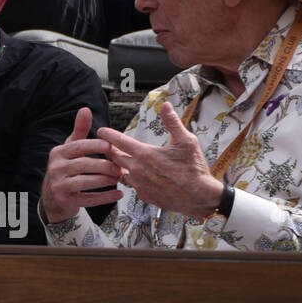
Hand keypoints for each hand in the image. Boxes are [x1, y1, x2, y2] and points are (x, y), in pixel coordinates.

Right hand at [39, 107, 123, 223]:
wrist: (52, 197)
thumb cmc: (66, 169)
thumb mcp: (69, 148)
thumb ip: (79, 130)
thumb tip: (85, 109)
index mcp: (58, 152)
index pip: (79, 146)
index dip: (97, 146)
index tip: (111, 147)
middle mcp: (56, 167)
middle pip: (85, 164)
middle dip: (106, 166)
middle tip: (120, 168)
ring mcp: (59, 184)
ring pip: (87, 182)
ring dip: (106, 181)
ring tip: (118, 179)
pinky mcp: (65, 200)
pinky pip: (88, 199)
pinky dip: (106, 197)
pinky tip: (117, 193)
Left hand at [101, 101, 224, 217]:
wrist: (201, 197)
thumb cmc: (194, 169)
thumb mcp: (186, 141)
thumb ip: (173, 122)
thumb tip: (165, 105)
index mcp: (145, 155)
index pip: (119, 142)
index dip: (108, 135)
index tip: (100, 131)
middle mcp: (138, 170)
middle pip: (115, 158)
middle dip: (110, 150)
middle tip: (107, 146)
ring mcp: (139, 185)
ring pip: (122, 173)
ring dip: (120, 167)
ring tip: (121, 161)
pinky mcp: (144, 196)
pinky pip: (132, 186)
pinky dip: (133, 180)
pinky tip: (137, 177)